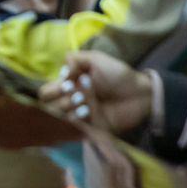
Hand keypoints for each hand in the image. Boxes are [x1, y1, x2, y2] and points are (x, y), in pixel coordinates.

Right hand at [37, 50, 153, 134]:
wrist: (140, 93)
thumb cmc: (118, 74)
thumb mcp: (96, 59)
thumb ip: (75, 59)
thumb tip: (62, 70)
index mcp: (69, 86)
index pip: (47, 92)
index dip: (54, 88)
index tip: (68, 82)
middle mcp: (71, 102)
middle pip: (48, 106)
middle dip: (60, 98)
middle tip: (77, 93)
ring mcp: (79, 116)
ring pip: (59, 117)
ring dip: (69, 107)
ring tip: (85, 103)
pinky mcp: (90, 129)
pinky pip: (74, 129)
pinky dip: (77, 119)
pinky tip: (88, 111)